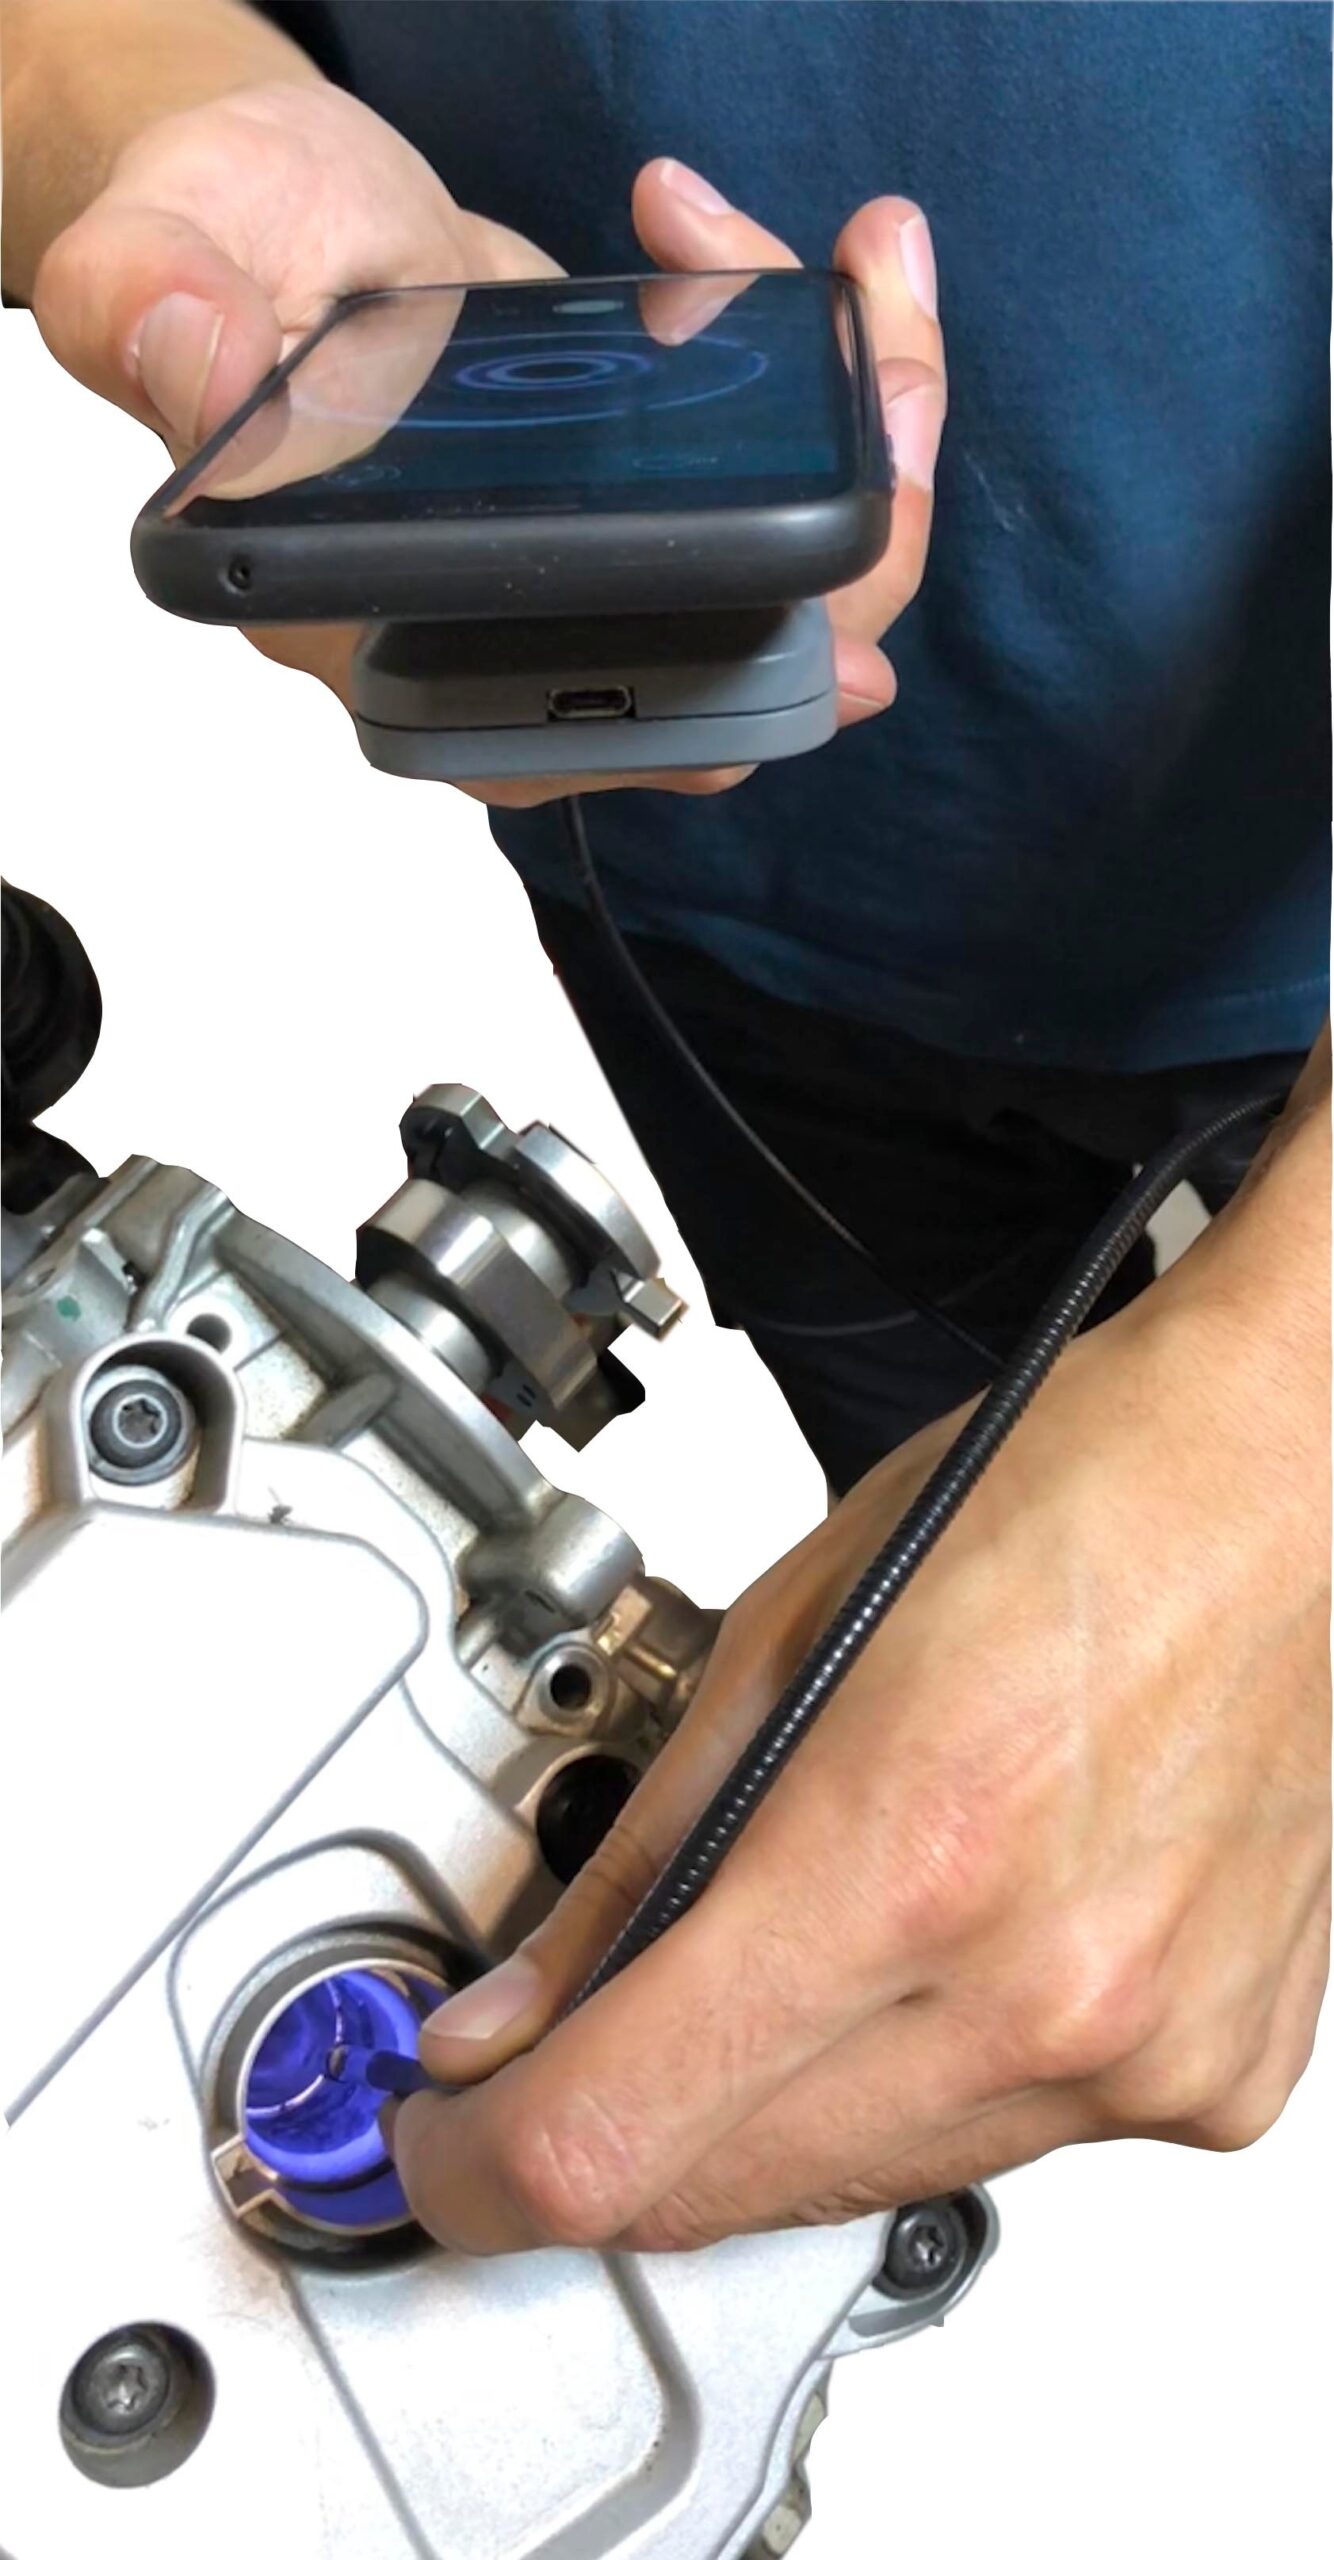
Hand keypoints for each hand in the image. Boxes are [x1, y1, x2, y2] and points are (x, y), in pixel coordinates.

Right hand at [34, 103, 943, 804]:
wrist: (281, 209)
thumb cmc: (223, 247)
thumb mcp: (155, 249)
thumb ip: (145, 308)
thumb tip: (188, 352)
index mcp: (386, 641)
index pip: (575, 737)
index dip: (718, 709)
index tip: (840, 645)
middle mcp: (504, 648)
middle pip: (733, 676)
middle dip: (854, 528)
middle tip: (881, 356)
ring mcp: (592, 590)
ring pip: (792, 587)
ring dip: (866, 432)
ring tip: (868, 266)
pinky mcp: (652, 517)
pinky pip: (790, 498)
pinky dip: (835, 390)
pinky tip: (822, 272)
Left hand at [391, 1102, 1329, 2251]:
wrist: (1288, 1484)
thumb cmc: (1070, 1498)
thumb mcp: (786, 1637)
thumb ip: (636, 1861)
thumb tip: (514, 2010)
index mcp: (905, 1852)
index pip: (614, 2136)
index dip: (479, 2166)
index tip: (444, 2140)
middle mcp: (1036, 1991)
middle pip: (718, 2195)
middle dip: (606, 2142)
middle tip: (560, 2058)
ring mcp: (1141, 2054)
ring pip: (859, 2187)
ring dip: (767, 2114)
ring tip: (774, 1957)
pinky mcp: (1212, 2079)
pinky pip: (1006, 2147)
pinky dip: (925, 2083)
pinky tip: (937, 1959)